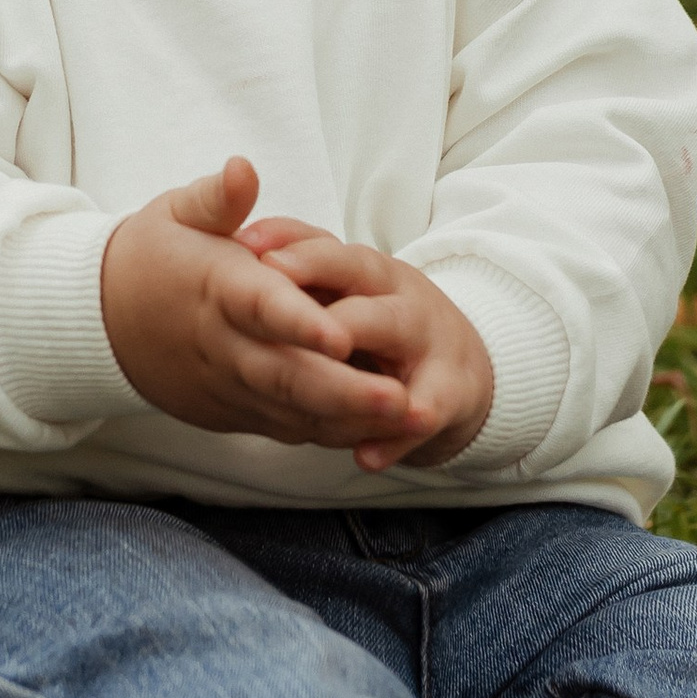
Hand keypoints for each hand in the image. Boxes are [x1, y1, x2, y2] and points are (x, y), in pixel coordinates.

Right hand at [100, 159, 454, 450]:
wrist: (102, 322)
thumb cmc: (153, 257)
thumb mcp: (174, 214)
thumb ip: (216, 198)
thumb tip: (243, 168)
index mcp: (215, 287)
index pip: (260, 306)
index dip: (299, 322)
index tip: (341, 334)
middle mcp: (222, 344)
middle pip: (285, 375)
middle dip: (346, 391)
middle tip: (403, 400)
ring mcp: (227, 384)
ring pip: (291, 410)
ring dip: (350, 419)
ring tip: (409, 421)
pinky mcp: (231, 410)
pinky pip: (283, 427)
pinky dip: (328, 432)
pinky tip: (376, 431)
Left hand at [247, 230, 494, 471]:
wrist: (459, 366)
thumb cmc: (379, 322)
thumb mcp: (346, 293)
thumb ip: (300, 270)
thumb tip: (237, 241)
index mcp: (364, 269)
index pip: (326, 246)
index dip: (289, 245)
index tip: (245, 246)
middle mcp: (397, 294)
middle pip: (362, 279)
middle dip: (321, 283)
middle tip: (285, 305)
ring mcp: (427, 339)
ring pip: (395, 333)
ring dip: (363, 354)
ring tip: (335, 380)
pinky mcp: (450, 391)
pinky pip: (426, 411)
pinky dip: (397, 436)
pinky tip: (366, 456)